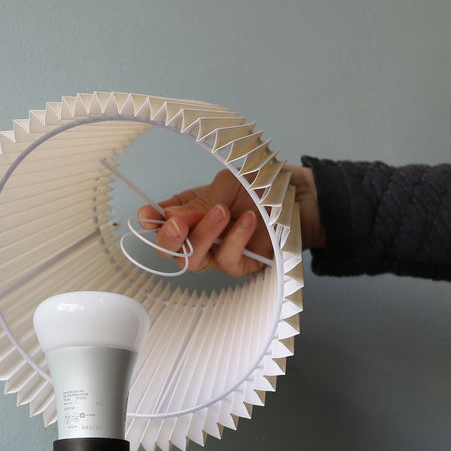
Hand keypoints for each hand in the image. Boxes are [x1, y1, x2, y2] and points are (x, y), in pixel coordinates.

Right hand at [136, 164, 322, 276]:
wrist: (304, 195)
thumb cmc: (265, 184)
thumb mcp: (227, 184)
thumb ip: (197, 204)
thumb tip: (165, 217)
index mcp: (191, 211)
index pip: (161, 222)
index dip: (150, 221)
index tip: (146, 214)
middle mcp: (202, 235)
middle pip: (171, 251)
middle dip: (168, 239)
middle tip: (176, 224)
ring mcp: (220, 253)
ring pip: (194, 261)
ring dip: (203, 236)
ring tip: (222, 211)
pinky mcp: (243, 266)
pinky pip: (227, 262)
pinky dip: (234, 240)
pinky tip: (248, 221)